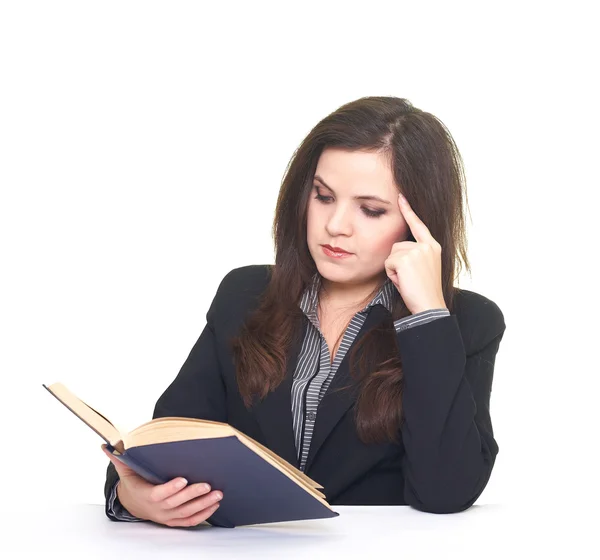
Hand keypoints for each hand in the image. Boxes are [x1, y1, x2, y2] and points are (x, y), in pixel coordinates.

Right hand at [102, 444, 222, 526]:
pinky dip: (204, 514)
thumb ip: (119, 458)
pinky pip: (190, 520)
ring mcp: (167, 515)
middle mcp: (157, 508)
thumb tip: (106, 446)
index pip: (159, 493)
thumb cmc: (133, 482)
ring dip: (203, 505)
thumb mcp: (125, 469)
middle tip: (208, 485)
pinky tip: (215, 505)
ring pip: (186, 513)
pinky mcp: (174, 520)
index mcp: (146, 495)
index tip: (183, 479)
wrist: (134, 503)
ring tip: (217, 494)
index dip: (170, 488)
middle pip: (176, 503)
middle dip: (193, 495)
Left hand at [383, 193, 446, 314]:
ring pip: (391, 255)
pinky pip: (388, 263)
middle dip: (397, 263)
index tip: (401, 196)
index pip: (418, 225)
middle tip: (409, 279)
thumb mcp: (423, 268)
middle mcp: (427, 246)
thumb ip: (414, 254)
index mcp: (433, 247)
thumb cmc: (424, 291)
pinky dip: (392, 275)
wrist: (430, 306)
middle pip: (396, 245)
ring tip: (407, 281)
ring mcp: (417, 251)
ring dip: (394, 270)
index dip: (408, 211)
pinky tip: (404, 282)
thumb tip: (397, 249)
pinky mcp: (406, 258)